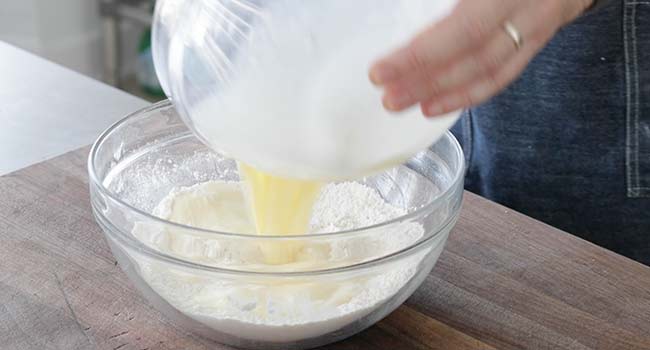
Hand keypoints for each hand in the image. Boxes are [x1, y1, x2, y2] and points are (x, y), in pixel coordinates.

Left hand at [369, 0, 593, 115]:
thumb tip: (385, 3)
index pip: (462, 26)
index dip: (420, 52)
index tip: (379, 70)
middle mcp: (525, 4)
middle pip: (470, 49)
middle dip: (424, 77)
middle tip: (386, 95)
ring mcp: (536, 23)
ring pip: (487, 67)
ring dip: (442, 91)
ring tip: (401, 103)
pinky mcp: (538, 39)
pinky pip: (503, 74)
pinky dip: (468, 93)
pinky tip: (435, 104)